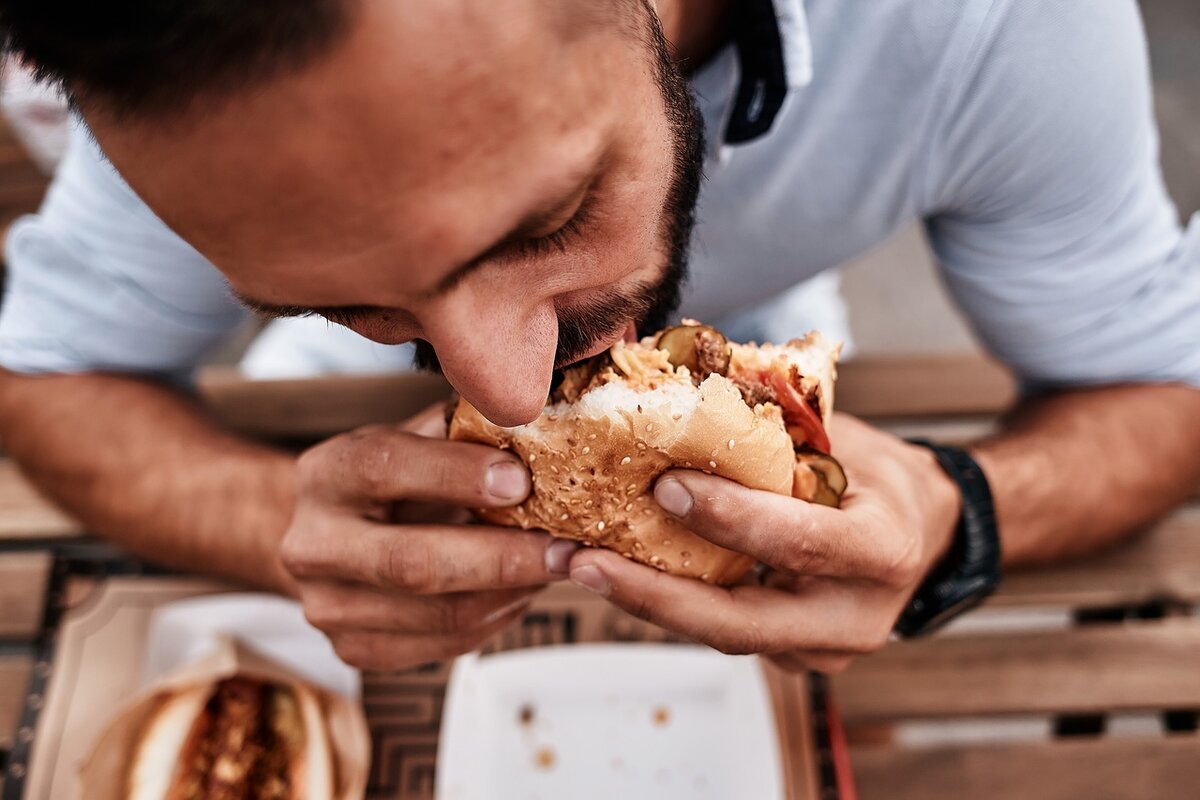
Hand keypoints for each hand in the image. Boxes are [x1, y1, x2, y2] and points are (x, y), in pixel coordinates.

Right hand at [281, 405, 576, 669]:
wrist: (331, 536)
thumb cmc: (393, 477)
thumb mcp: (416, 437)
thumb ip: (463, 430)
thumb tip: (537, 422)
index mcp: (326, 473)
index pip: (385, 469)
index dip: (455, 474)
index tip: (522, 479)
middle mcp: (312, 545)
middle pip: (412, 563)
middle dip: (502, 557)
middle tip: (566, 548)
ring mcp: (328, 607)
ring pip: (439, 613)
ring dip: (513, 593)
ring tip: (558, 568)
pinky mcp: (354, 650)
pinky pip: (443, 645)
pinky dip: (496, 618)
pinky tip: (523, 592)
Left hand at [567, 414, 959, 672]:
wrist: (924, 532)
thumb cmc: (875, 473)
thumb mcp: (843, 439)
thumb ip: (773, 429)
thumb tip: (674, 386)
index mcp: (880, 549)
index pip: (798, 542)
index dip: (730, 519)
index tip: (665, 488)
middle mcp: (855, 617)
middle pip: (741, 623)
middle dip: (652, 594)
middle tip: (581, 561)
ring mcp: (822, 649)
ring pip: (721, 633)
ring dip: (643, 600)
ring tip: (574, 563)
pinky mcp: (793, 656)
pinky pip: (724, 629)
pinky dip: (668, 600)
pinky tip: (613, 569)